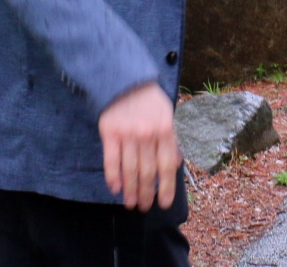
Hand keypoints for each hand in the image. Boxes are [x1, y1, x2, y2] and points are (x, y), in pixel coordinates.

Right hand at [98, 83, 179, 210]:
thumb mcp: (169, 115)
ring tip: (131, 203)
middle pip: (148, 172)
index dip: (166, 187)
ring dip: (131, 190)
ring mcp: (127, 133)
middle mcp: (147, 134)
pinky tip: (115, 188)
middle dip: (147, 193)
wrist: (125, 79)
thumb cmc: (150, 100)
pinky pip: (111, 160)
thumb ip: (173, 139)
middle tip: (145, 207)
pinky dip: (113, 176)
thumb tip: (176, 164)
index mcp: (166, 130)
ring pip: (130, 170)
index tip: (164, 203)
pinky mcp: (109, 132)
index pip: (167, 166)